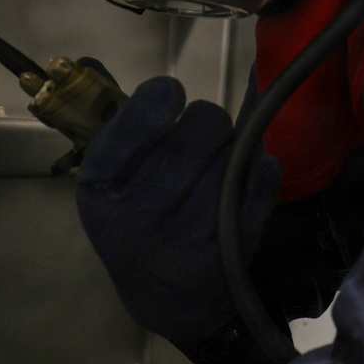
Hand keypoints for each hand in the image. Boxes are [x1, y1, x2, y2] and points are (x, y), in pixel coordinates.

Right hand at [76, 77, 280, 343]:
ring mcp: (185, 240)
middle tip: (200, 138)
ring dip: (233, 150)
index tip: (171, 98)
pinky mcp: (228, 255)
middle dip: (207, 122)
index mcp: (101, 188)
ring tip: (217, 168)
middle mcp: (137, 217)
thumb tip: (114, 64)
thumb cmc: (137, 221)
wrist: (164, 300)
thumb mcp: (112, 178)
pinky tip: (244, 180)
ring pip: (235, 153)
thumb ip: (122, 123)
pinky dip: (261, 172)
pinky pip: (262, 183)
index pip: (143, 114)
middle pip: (203, 127)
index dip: (165, 97)